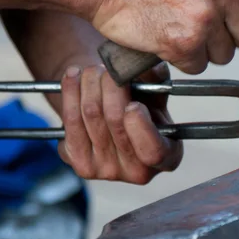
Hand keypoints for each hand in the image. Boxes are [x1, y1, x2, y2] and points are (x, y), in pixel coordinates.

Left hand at [57, 63, 182, 184]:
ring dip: (90, 83)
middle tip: (109, 68)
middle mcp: (139, 172)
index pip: (153, 151)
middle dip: (110, 86)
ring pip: (91, 116)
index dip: (140, 127)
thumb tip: (152, 66)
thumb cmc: (143, 107)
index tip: (133, 104)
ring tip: (94, 70)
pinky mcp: (82, 166)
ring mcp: (108, 172)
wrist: (114, 121)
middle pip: (116, 123)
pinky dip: (70, 93)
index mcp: (168, 157)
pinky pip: (71, 122)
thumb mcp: (157, 96)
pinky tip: (73, 77)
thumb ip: (157, 81)